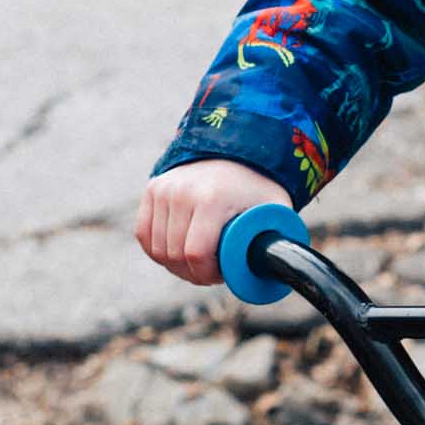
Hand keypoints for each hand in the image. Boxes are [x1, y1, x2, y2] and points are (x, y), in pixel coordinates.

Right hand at [133, 159, 274, 284]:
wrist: (237, 148)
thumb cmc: (259, 188)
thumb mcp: (276, 211)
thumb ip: (280, 241)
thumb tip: (280, 273)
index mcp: (212, 199)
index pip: (196, 255)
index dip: (207, 275)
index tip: (221, 275)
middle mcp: (182, 191)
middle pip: (175, 256)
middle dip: (193, 274)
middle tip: (211, 272)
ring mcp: (164, 188)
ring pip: (158, 249)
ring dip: (175, 265)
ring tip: (197, 262)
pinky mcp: (153, 188)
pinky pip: (144, 234)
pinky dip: (157, 250)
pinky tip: (175, 253)